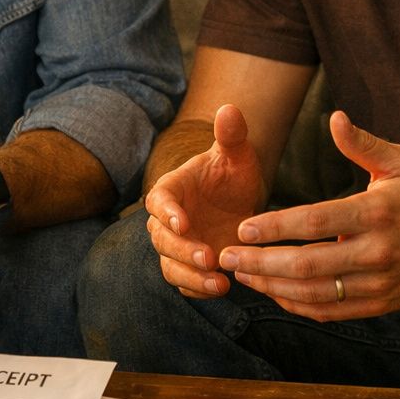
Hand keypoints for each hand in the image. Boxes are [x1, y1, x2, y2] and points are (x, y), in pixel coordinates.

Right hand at [144, 104, 266, 298]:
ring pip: (171, 266)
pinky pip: (185, 283)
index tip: (184, 222)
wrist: (240, 203)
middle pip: (162, 239)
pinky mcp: (189, 268)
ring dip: (190, 277)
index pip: (159, 200)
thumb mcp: (237, 155)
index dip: (167, 212)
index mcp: (172, 189)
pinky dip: (198, 289)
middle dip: (183, 251)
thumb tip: (229, 108)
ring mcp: (177, 246)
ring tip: (219, 284)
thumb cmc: (233, 174)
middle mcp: (168, 221)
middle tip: (209, 258)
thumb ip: (231, 135)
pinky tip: (221, 289)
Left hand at [219, 111, 399, 319]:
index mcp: (376, 213)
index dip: (275, 227)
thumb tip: (334, 118)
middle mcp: (376, 252)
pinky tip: (274, 292)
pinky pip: (330, 310)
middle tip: (227, 256)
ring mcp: (378, 283)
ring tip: (242, 275)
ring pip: (314, 292)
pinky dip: (297, 304)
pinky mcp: (379, 305)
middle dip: (261, 262)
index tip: (243, 227)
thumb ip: (362, 144)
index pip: (315, 222)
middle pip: (307, 263)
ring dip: (272, 286)